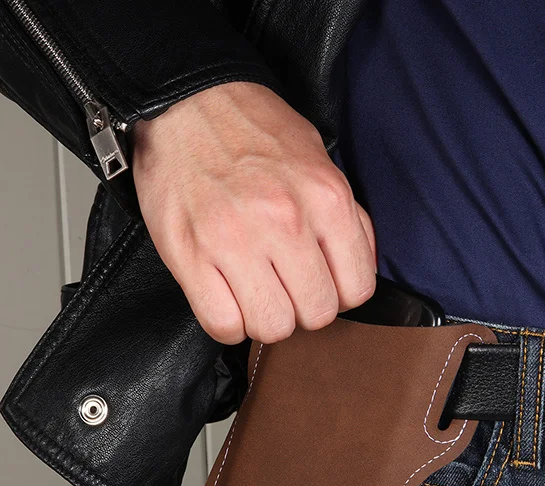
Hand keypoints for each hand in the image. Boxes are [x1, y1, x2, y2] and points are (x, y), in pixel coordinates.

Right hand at [131, 81, 376, 344]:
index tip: (319, 283)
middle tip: (283, 287)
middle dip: (302, 308)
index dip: (339, 295)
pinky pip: (223, 325)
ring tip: (253, 291)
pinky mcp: (191, 255)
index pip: (357, 290)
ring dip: (264, 318)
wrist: (186, 100)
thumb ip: (347, 215)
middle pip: (316, 315)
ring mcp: (235, 241)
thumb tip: (359, 266)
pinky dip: (227, 322)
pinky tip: (225, 297)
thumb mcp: (320, 160)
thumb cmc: (253, 132)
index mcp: (325, 198)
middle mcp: (285, 221)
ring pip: (272, 327)